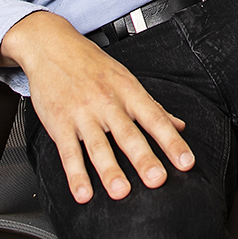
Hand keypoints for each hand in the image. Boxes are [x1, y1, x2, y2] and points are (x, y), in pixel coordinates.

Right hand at [0, 11, 191, 202]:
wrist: (51, 46)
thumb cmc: (91, 63)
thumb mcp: (126, 79)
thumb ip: (153, 106)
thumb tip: (179, 125)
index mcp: (128, 92)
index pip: (155, 119)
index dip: (172, 142)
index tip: (186, 162)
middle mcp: (107, 103)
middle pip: (129, 135)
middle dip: (144, 159)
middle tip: (157, 179)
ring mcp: (82, 114)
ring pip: (98, 146)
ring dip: (110, 170)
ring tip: (121, 192)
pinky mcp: (59, 124)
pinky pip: (69, 152)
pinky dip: (76, 174)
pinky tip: (83, 193)